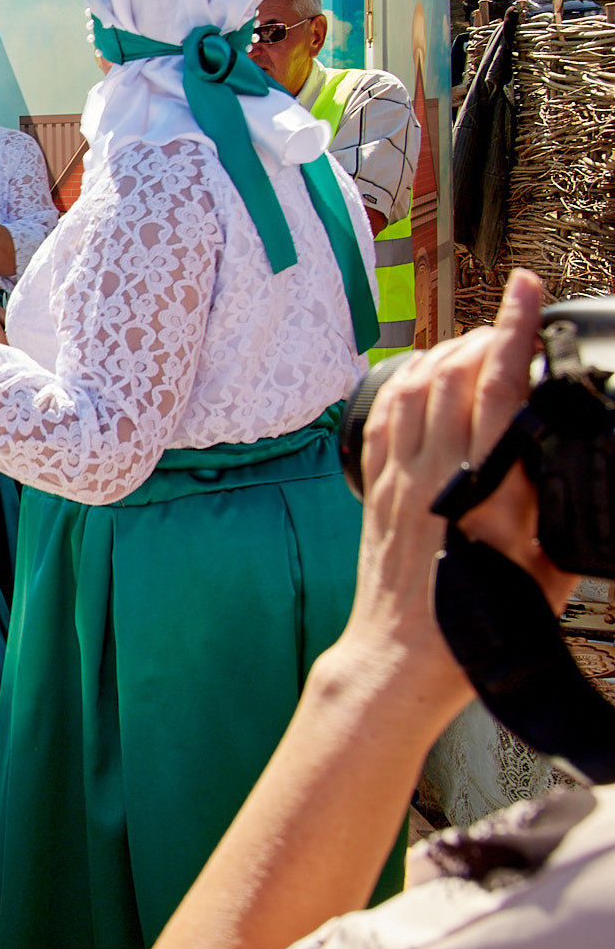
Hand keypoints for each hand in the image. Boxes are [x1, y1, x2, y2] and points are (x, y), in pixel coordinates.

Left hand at [349, 268, 569, 708]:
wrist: (404, 659)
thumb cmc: (482, 623)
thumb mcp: (550, 567)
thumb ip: (561, 506)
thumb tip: (573, 460)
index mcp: (484, 487)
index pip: (498, 387)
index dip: (513, 331)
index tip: (526, 289)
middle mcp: (433, 471)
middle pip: (454, 373)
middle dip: (487, 337)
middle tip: (516, 326)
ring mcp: (397, 476)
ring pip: (415, 385)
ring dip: (448, 354)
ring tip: (479, 347)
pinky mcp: (375, 487)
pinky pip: (386, 415)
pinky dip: (409, 382)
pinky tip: (426, 375)